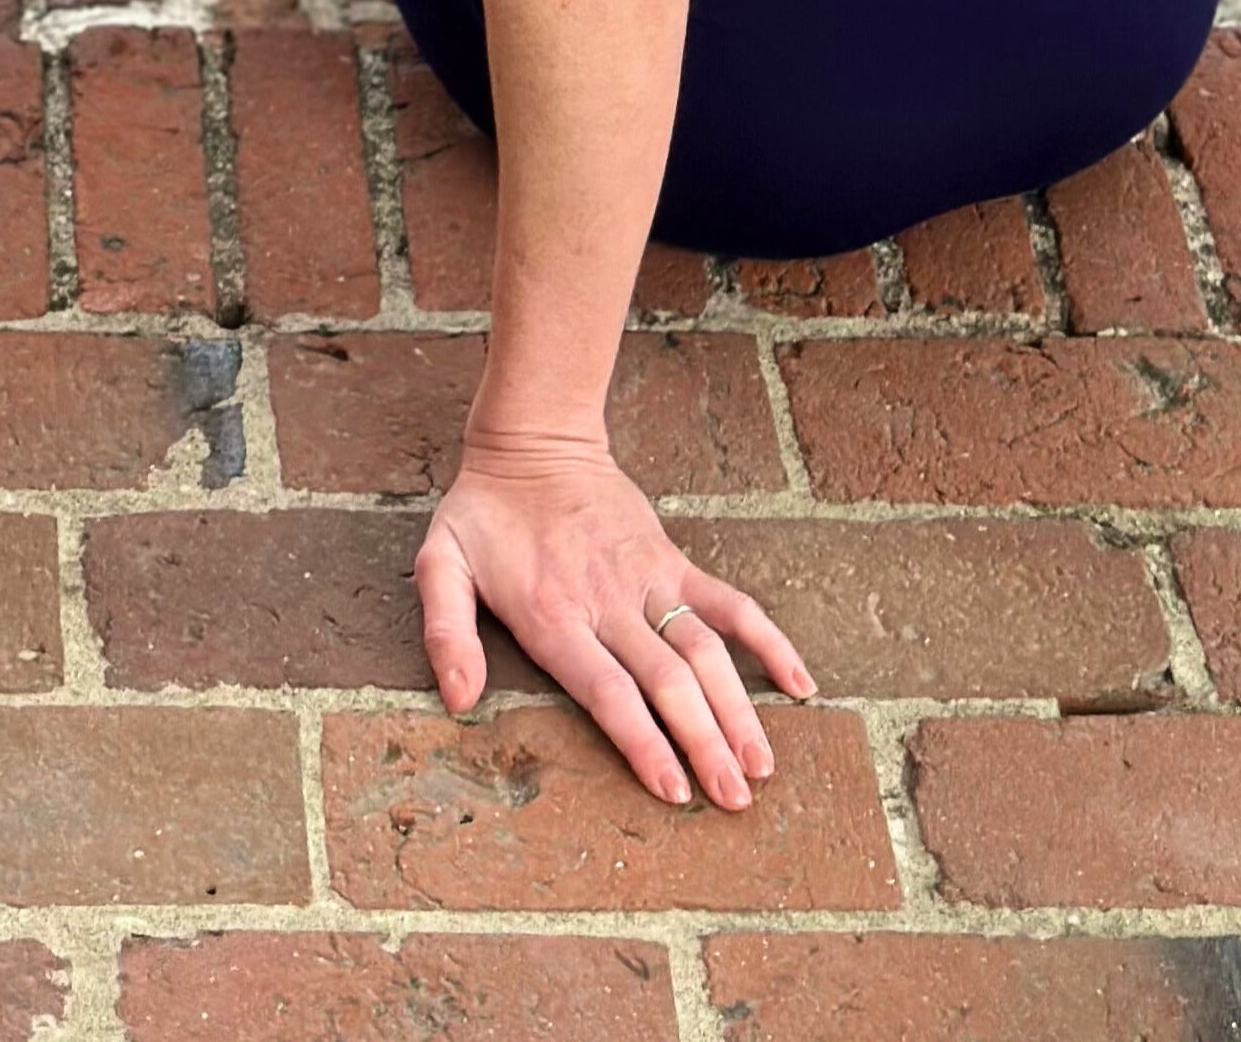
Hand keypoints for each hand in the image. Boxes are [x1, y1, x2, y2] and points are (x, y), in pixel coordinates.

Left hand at [415, 438, 813, 809]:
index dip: (643, 742)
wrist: (533, 440)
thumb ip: (445, 631)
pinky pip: (728, 602)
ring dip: (738, 709)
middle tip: (735, 801)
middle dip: (704, 744)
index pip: (607, 691)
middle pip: (667, 681)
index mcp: (553, 616)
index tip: (675, 791)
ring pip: (704, 650)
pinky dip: (768, 640)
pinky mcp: (672, 560)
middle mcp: (607, 602)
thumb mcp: (440, 563)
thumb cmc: (484, 514)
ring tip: (762, 765)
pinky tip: (800, 683)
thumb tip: (457, 699)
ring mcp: (647, 579)